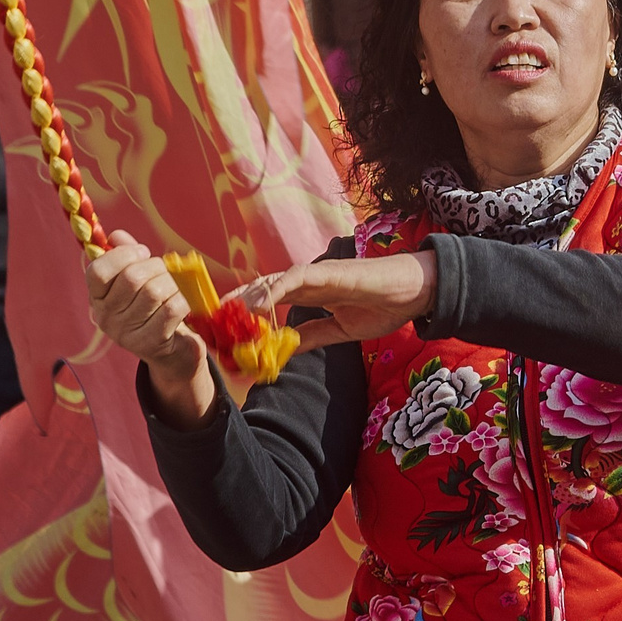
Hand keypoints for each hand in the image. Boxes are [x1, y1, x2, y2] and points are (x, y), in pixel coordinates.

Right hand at [84, 231, 210, 425]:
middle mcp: (106, 317)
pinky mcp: (151, 343)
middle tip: (164, 272)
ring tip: (173, 288)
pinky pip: (171, 308)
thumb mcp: (136, 280)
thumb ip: (125, 255)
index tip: (143, 253)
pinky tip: (181, 303)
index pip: (97, 271)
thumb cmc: (153, 307)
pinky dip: (182, 300)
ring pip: (154, 292)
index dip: (123, 255)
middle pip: (132, 278)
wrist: (172, 351)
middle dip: (156, 267)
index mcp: (97, 298)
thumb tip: (117, 235)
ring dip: (171, 283)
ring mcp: (126, 333)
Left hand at [241, 251, 437, 352]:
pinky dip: (273, 290)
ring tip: (223, 315)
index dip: (244, 313)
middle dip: (234, 305)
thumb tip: (286, 348)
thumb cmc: (382, 306)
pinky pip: (294, 279)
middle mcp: (306, 281)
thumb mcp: (340, 330)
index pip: (268, 301)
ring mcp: (315, 274)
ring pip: (271, 282)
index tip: (222, 331)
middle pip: (261, 289)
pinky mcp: (327, 273)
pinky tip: (257, 305)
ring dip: (245, 298)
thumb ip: (313, 335)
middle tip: (208, 322)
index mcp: (309, 294)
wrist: (413, 292)